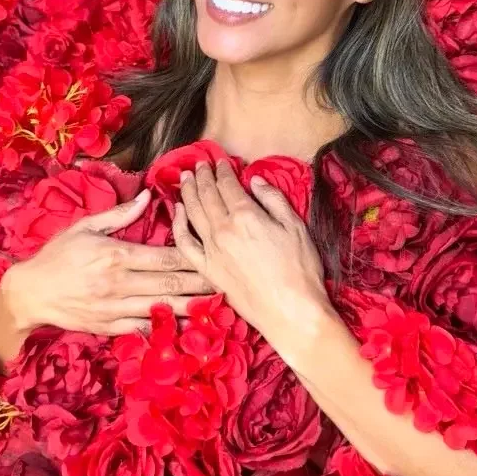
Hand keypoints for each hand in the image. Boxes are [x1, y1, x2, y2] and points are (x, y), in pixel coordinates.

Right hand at [5, 189, 214, 339]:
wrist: (29, 294)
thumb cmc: (56, 256)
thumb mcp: (84, 227)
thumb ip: (119, 215)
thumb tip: (148, 197)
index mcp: (115, 255)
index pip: (164, 256)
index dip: (192, 256)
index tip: (214, 254)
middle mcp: (118, 284)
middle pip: (170, 284)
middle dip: (201, 283)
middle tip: (228, 281)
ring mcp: (114, 309)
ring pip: (162, 309)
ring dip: (192, 308)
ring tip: (217, 307)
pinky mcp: (109, 328)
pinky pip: (143, 330)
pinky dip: (165, 330)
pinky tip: (186, 331)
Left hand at [172, 159, 333, 362]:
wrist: (291, 313)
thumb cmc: (300, 271)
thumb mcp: (296, 227)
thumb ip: (273, 200)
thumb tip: (254, 181)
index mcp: (246, 216)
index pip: (227, 185)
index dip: (222, 171)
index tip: (220, 162)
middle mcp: (223, 229)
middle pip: (207, 195)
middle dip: (202, 176)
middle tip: (198, 165)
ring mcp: (212, 250)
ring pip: (192, 213)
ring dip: (187, 192)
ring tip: (184, 178)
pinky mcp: (207, 270)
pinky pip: (185, 244)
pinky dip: (178, 225)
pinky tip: (176, 213)